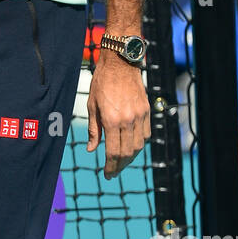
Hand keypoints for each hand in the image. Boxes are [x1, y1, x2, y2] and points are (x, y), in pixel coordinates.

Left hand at [86, 50, 150, 179]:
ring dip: (130, 157)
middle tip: (113, 172)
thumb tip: (91, 150)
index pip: (113, 152)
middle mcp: (127, 120)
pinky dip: (139, 144)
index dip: (111, 167)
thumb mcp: (92, 106)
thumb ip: (94, 130)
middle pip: (127, 152)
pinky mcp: (146, 111)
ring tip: (121, 162)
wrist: (120, 64)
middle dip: (120, 166)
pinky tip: (131, 147)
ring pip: (138, 145)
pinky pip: (145, 134)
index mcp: (111, 120)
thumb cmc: (102, 83)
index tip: (107, 174)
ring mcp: (139, 116)